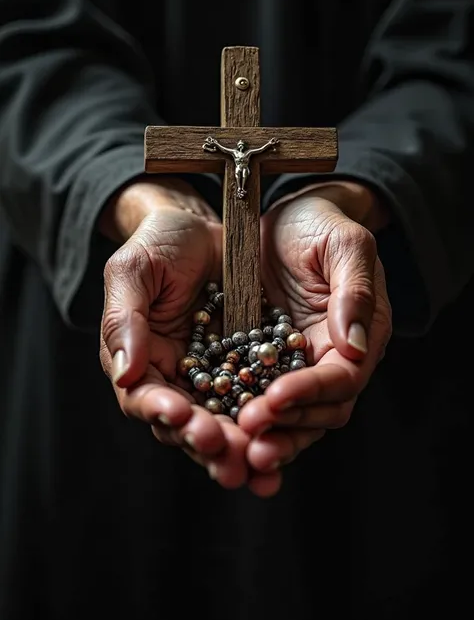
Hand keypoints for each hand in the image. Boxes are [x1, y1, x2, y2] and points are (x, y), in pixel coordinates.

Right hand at [99, 178, 280, 496]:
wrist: (206, 229)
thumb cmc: (160, 244)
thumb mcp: (133, 270)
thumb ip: (124, 319)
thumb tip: (124, 374)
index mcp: (138, 359)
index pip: (144, 397)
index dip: (162, 411)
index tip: (182, 416)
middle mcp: (174, 377)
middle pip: (186, 423)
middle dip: (207, 442)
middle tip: (230, 457)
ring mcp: (212, 377)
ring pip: (224, 423)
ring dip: (240, 447)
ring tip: (260, 465)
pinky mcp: (247, 370)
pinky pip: (257, 401)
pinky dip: (270, 425)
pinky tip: (284, 443)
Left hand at [239, 183, 391, 471]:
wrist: (287, 218)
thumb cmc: (322, 224)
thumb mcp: (345, 245)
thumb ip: (355, 292)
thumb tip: (356, 346)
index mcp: (360, 336)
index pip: (341, 379)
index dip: (310, 394)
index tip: (273, 399)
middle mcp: (328, 358)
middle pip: (316, 412)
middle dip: (283, 428)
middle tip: (247, 439)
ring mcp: (294, 364)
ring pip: (285, 416)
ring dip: (260, 436)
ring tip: (230, 447)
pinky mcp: (260, 361)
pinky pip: (250, 396)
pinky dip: (235, 415)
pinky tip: (209, 425)